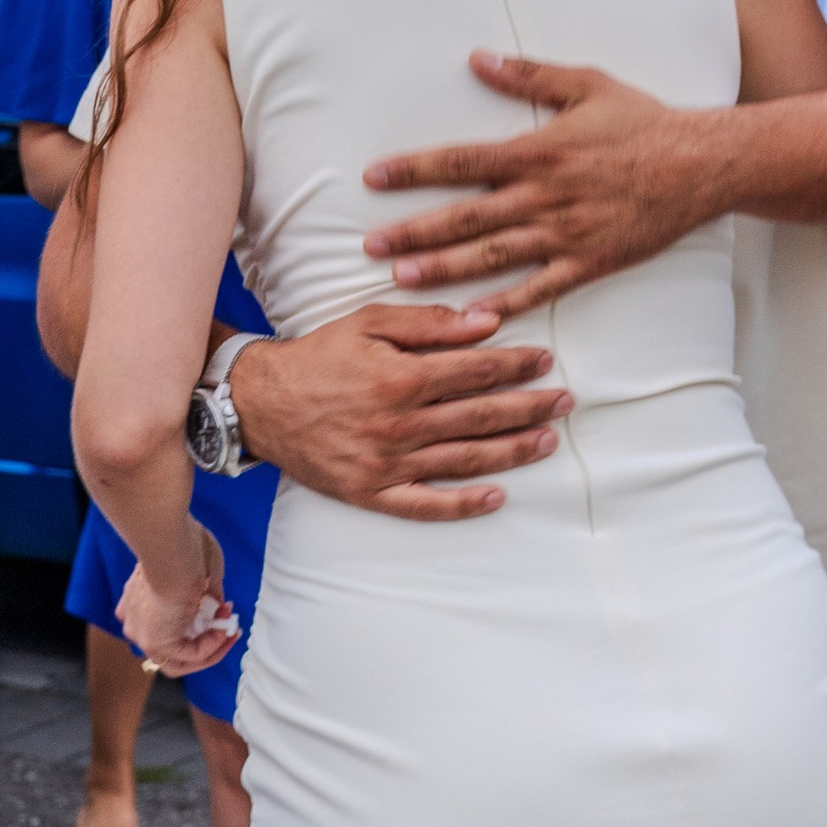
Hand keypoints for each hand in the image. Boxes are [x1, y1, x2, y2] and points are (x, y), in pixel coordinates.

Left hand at [114, 517, 238, 673]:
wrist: (169, 547)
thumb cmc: (182, 547)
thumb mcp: (199, 571)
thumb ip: (205, 592)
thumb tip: (216, 606)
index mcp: (137, 602)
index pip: (164, 624)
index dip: (196, 621)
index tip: (219, 606)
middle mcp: (134, 622)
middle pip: (172, 647)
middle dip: (205, 639)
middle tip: (227, 627)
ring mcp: (142, 635)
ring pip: (180, 659)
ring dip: (212, 646)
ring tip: (230, 631)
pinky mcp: (157, 643)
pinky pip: (192, 656)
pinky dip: (213, 646)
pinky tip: (225, 630)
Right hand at [233, 300, 569, 517]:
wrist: (260, 403)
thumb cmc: (319, 356)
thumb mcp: (369, 323)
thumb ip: (429, 323)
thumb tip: (485, 321)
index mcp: (402, 377)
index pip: (477, 371)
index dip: (516, 366)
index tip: (545, 361)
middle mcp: (400, 424)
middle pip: (481, 416)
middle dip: (529, 407)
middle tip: (566, 402)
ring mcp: (388, 463)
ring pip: (465, 460)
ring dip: (513, 452)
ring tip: (548, 442)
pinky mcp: (372, 492)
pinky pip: (426, 505)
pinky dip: (464, 505)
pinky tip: (497, 498)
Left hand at [361, 56, 726, 313]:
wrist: (702, 165)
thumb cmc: (643, 122)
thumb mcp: (585, 85)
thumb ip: (527, 75)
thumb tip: (476, 58)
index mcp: (537, 151)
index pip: (460, 161)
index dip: (413, 169)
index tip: (373, 176)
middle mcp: (544, 196)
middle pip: (464, 217)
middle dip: (413, 231)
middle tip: (369, 244)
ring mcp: (566, 234)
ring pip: (492, 256)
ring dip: (444, 268)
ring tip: (401, 279)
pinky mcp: (589, 263)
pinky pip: (539, 288)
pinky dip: (505, 304)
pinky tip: (472, 317)